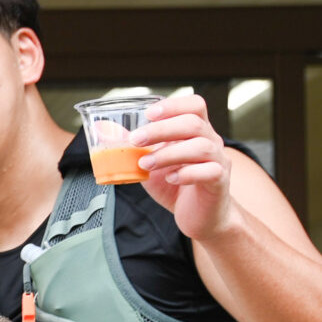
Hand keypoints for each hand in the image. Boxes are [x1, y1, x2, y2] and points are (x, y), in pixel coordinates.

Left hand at [129, 93, 235, 240]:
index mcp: (195, 131)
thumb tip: (101, 130)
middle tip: (135, 140)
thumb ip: (131, 147)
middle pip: (193, 123)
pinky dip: (187, 173)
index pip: (194, 105)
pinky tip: (170, 179)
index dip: (173, 105)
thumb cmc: (174, 185)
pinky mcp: (219, 182)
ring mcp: (218, 160)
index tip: (148, 114)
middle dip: (161, 129)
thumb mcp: (148, 163)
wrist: (199, 217)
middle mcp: (211, 141)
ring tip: (145, 164)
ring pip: (201, 146)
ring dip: (168, 153)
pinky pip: (210, 171)